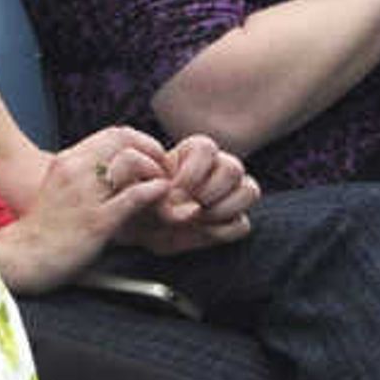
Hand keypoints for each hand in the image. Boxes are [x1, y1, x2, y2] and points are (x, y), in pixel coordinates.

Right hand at [0, 130, 172, 293]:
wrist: (23, 258)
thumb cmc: (45, 229)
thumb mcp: (60, 189)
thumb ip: (84, 175)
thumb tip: (114, 170)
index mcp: (68, 161)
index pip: (113, 133)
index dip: (140, 140)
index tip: (151, 155)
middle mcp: (76, 171)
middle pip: (125, 140)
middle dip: (152, 149)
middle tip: (164, 167)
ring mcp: (86, 195)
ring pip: (131, 161)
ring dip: (155, 170)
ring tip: (163, 183)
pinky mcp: (97, 221)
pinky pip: (134, 196)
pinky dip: (154, 192)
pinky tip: (161, 195)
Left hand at [124, 133, 259, 253]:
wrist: (142, 228)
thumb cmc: (137, 200)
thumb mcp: (131, 186)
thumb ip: (144, 180)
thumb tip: (164, 185)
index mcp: (194, 152)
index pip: (207, 147)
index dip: (193, 171)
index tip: (174, 189)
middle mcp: (218, 168)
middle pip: (233, 168)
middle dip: (210, 190)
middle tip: (189, 205)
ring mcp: (230, 195)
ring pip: (249, 191)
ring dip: (222, 209)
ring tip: (198, 218)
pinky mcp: (232, 221)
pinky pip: (243, 224)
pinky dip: (223, 231)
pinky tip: (201, 232)